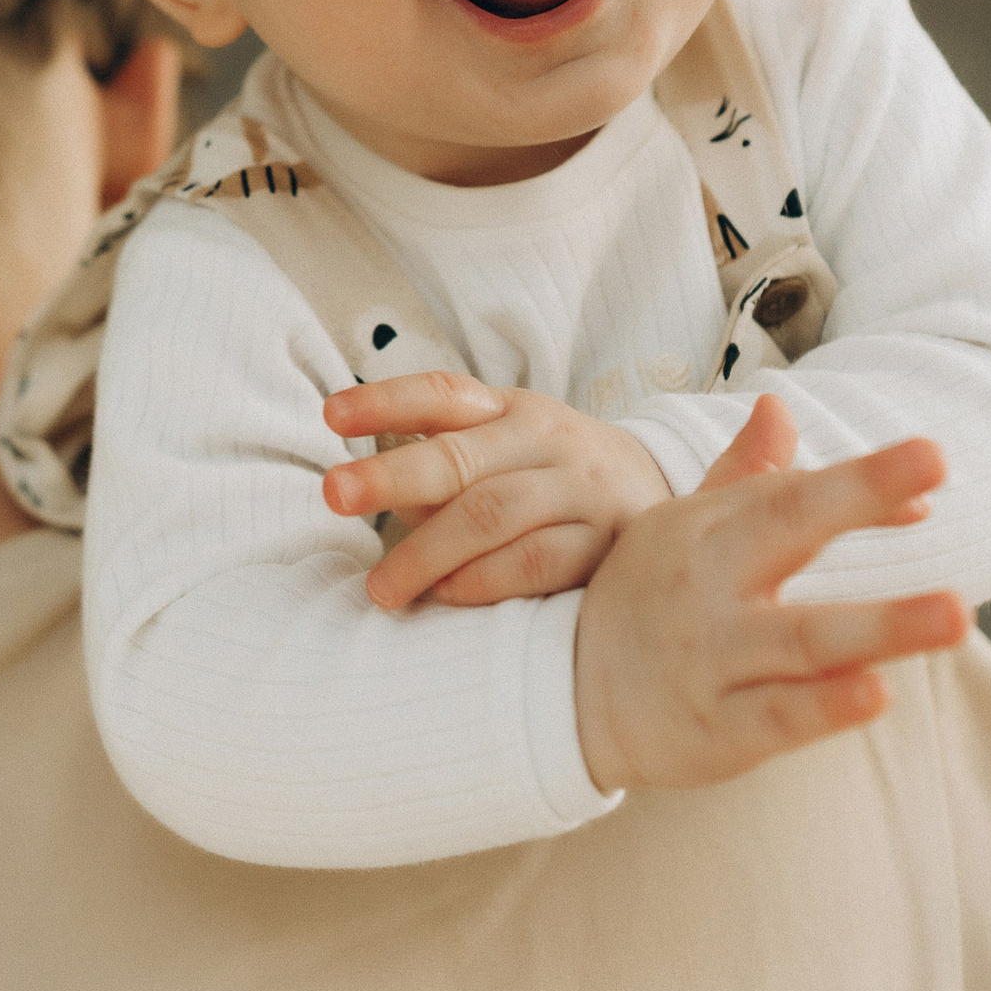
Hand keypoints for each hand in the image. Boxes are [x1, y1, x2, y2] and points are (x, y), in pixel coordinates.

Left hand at [320, 372, 676, 608]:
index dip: (385, 401)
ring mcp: (580, 490)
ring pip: (494, 513)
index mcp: (511, 410)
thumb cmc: (552, 477)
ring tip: (382, 587)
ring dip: (428, 552)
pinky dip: (485, 580)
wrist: (660, 497)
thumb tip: (369, 493)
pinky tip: (447, 595)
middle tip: (334, 494)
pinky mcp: (607, 544)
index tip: (330, 415)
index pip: (442, 395)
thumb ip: (443, 467)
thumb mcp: (504, 451)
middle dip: (391, 476)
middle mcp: (548, 440)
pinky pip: (538, 562)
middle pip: (460, 457)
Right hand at [570, 395, 970, 791]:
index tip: (933, 458)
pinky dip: (826, 707)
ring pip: (802, 638)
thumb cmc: (643, 599)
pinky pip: (778, 716)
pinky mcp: (717, 729)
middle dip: (857, 495)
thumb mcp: (681, 529)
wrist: (562, 694)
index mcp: (706, 530)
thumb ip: (742, 476)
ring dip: (879, 625)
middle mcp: (709, 585)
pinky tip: (876, 692)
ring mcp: (712, 657)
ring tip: (955, 613)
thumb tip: (779, 406)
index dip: (862, 478)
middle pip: (787, 531)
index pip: (793, 493)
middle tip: (935, 460)